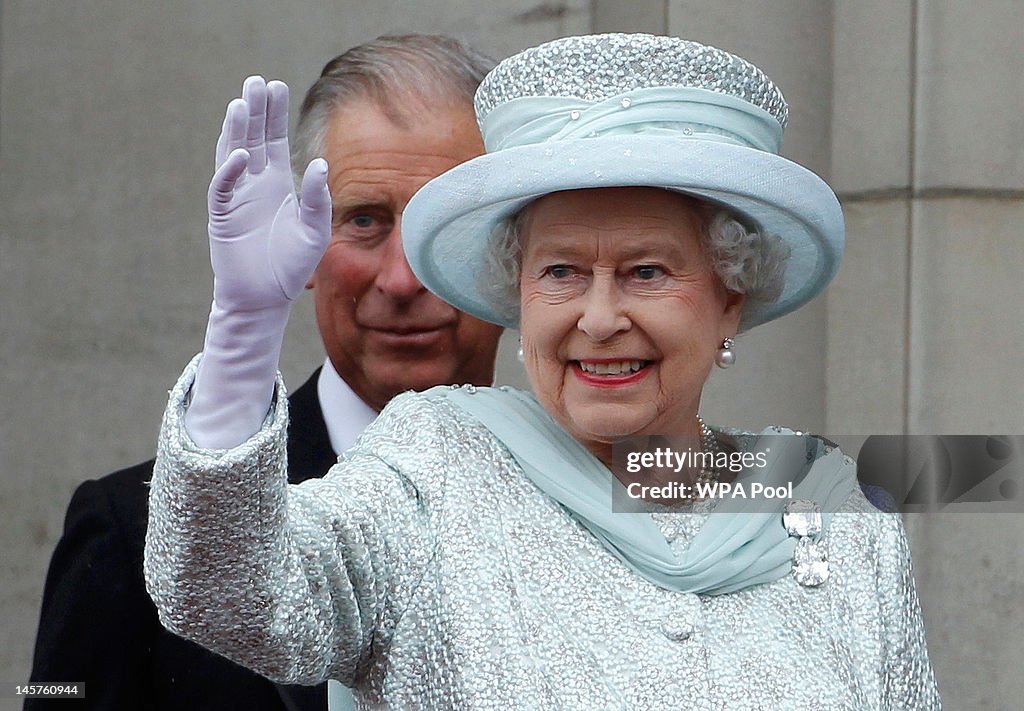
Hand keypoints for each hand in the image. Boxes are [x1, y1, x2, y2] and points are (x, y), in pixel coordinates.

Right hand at [207, 76, 330, 312]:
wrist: (264, 298)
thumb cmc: (291, 266)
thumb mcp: (314, 232)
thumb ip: (318, 200)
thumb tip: (320, 165)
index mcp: (278, 183)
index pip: (275, 140)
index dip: (274, 114)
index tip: (276, 86)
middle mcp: (255, 184)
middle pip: (253, 138)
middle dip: (255, 111)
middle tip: (257, 82)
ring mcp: (236, 197)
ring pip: (233, 154)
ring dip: (236, 131)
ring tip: (242, 104)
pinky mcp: (223, 216)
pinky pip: (224, 187)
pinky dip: (231, 171)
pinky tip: (242, 155)